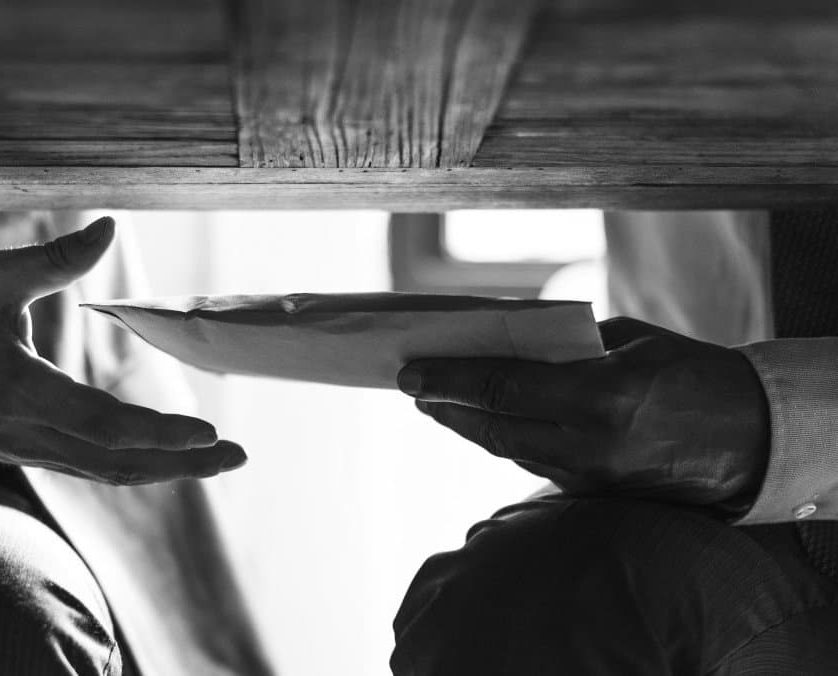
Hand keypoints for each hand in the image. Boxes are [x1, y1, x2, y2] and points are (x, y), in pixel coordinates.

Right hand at [0, 217, 246, 484]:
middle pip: (116, 462)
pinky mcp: (32, 453)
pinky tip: (174, 457)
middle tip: (238, 455)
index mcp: (15, 389)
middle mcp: (26, 432)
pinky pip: (94, 468)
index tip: (205, 431)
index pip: (98, 422)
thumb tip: (110, 226)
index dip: (155, 432)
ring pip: (108, 472)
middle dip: (181, 463)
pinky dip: (138, 465)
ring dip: (167, 470)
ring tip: (221, 460)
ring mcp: (29, 450)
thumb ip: (53, 259)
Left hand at [397, 317, 769, 511]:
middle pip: (493, 426)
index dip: (449, 380)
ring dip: (467, 426)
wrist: (751, 437)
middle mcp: (590, 443)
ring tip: (436, 404)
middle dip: (445, 406)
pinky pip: (534, 462)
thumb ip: (565, 345)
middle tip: (411, 387)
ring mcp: (591, 475)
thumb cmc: (692, 372)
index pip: (502, 388)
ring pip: (508, 448)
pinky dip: (503, 440)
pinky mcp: (594, 492)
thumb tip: (504, 341)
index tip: (409, 373)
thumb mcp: (629, 340)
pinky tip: (482, 424)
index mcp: (602, 395)